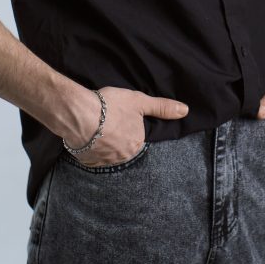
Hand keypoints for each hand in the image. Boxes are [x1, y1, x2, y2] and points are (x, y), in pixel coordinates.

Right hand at [62, 85, 188, 166]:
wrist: (79, 115)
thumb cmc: (110, 106)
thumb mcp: (139, 101)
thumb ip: (162, 107)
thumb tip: (185, 111)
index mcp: (137, 144)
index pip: (137, 138)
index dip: (128, 127)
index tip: (120, 119)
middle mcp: (123, 157)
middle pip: (123, 147)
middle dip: (117, 137)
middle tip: (108, 122)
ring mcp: (104, 161)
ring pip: (107, 153)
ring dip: (103, 144)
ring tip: (95, 128)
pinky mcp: (87, 162)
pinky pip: (92, 156)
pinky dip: (90, 148)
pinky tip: (86, 136)